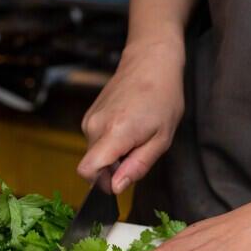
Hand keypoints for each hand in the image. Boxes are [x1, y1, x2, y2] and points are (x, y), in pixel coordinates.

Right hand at [77, 39, 184, 193]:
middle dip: (114, 169)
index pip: (87, 170)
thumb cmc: (162, 97)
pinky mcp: (89, 115)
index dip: (102, 183)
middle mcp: (95, 126)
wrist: (150, 63)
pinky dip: (111, 142)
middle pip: (93, 165)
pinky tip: (128, 127)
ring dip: (114, 155)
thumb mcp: (161, 139)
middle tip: (139, 150)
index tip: (122, 178)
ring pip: (95, 153)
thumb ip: (137, 166)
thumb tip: (116, 187)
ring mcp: (90, 119)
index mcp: (114, 133)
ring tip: (136, 135)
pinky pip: (96, 140)